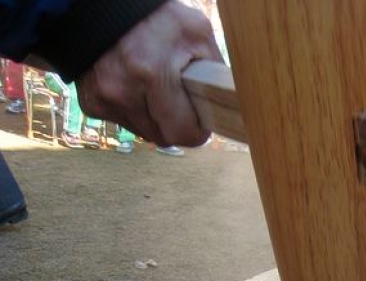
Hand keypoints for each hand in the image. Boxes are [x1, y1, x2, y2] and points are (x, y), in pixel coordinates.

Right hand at [76, 0, 223, 146]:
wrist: (102, 8)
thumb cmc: (156, 18)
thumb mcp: (197, 33)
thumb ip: (215, 72)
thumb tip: (230, 104)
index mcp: (151, 74)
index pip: (183, 132)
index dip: (197, 130)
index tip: (201, 119)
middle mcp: (122, 92)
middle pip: (165, 138)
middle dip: (178, 126)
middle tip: (182, 103)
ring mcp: (104, 100)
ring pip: (146, 133)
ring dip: (157, 120)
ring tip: (158, 90)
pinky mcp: (92, 104)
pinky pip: (126, 124)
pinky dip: (137, 112)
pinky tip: (137, 88)